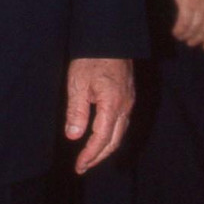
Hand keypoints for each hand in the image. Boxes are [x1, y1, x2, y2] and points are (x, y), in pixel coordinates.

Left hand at [64, 57, 133, 173]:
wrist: (110, 36)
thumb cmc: (91, 57)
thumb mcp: (77, 82)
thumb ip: (76, 111)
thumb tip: (74, 137)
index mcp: (112, 105)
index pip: (102, 139)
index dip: (90, 155)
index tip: (79, 166)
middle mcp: (125, 107)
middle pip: (114, 141)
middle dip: (98, 156)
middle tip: (82, 167)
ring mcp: (129, 102)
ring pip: (120, 133)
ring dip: (105, 148)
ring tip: (90, 157)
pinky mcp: (128, 96)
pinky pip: (122, 123)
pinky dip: (111, 135)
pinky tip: (101, 137)